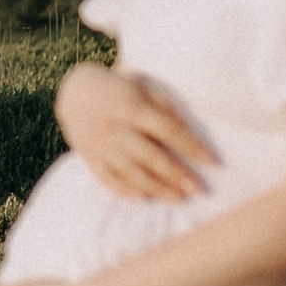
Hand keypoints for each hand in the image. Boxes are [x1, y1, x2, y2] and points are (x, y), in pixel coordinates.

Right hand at [54, 61, 216, 202]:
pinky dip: (127, 190)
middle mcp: (115, 129)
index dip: (191, 146)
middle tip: (199, 190)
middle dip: (177, 175)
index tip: (212, 161)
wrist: (74, 93)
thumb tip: (186, 127)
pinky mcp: (90, 159)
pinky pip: (109, 180)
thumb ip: (163, 103)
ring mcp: (100, 146)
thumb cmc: (117, 88)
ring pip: (132, 172)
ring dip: (157, 188)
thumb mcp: (139, 86)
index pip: (167, 129)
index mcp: (131, 107)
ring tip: (179, 199)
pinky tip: (146, 198)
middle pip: (151, 156)